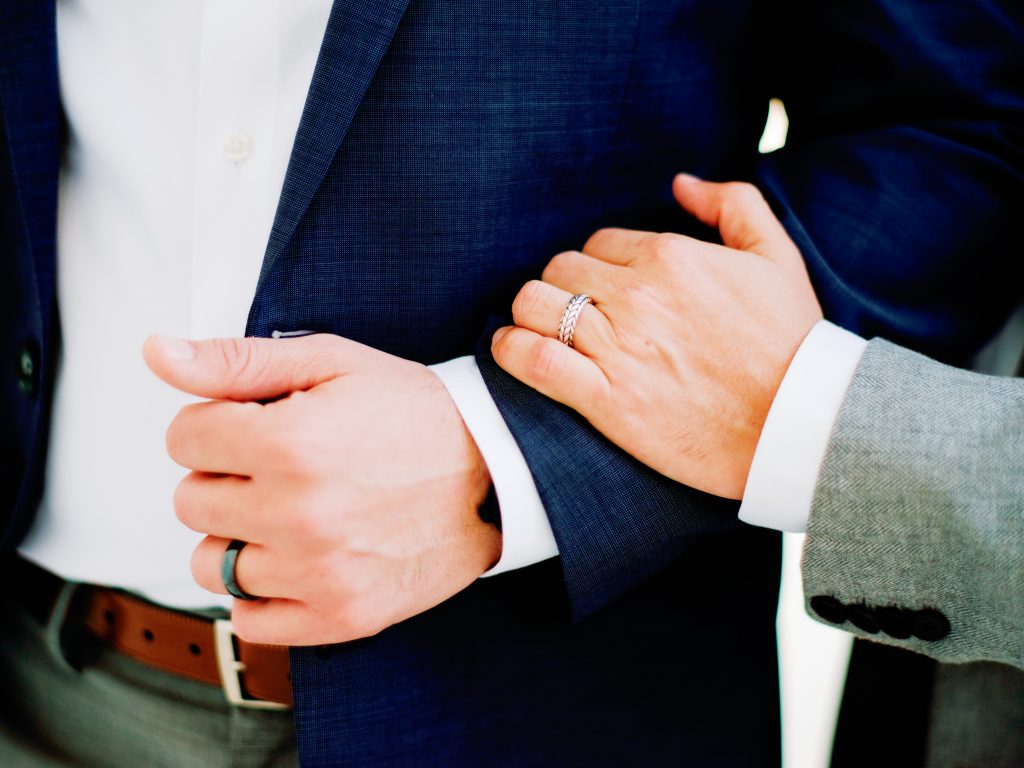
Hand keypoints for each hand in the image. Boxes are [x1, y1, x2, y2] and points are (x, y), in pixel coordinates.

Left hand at [143, 334, 499, 645]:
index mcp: (292, 443)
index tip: (261, 423)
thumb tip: (157, 352)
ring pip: (212, 562)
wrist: (494, 470)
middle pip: (191, 500)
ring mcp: (321, 572)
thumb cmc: (413, 412)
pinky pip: (251, 619)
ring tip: (290, 511)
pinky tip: (299, 556)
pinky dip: (262, 591)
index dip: (219, 422)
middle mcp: (300, 514)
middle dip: (227, 474)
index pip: (184, 437)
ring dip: (239, 535)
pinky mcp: (342, 615)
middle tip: (283, 464)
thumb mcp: (332, 362)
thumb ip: (237, 361)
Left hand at [491, 175, 821, 498]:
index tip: (609, 291)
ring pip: (535, 304)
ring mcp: (617, 346)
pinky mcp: (605, 398)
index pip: (598, 242)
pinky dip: (511, 351)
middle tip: (577, 312)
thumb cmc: (792, 342)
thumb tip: (682, 183)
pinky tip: (512, 349)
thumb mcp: (779, 256)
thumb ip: (734, 204)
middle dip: (563, 286)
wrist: (799, 424)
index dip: (598, 265)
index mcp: (670, 256)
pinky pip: (534, 360)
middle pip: (559, 268)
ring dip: (532, 313)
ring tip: (541, 329)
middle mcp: (636, 295)